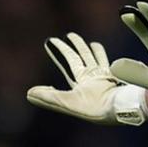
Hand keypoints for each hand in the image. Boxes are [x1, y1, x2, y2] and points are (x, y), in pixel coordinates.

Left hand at [26, 32, 147, 125]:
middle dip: (68, 49)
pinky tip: (96, 46)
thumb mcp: (66, 103)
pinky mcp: (113, 74)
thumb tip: (28, 93)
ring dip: (84, 48)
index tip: (50, 43)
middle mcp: (90, 80)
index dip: (59, 54)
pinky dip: (100, 54)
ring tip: (77, 39)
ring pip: (91, 57)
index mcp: (79, 85)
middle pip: (77, 59)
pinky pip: (105, 61)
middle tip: (61, 37)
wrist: (119, 108)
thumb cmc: (92, 108)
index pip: (67, 65)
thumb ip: (48, 97)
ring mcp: (102, 76)